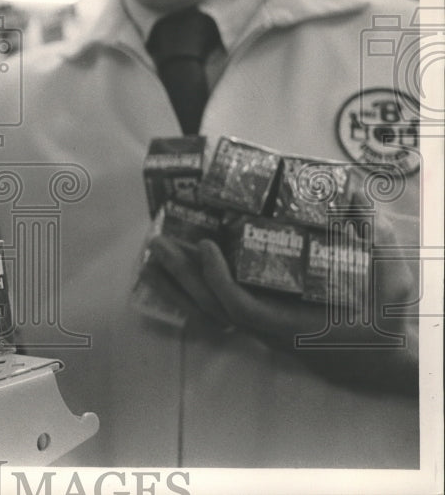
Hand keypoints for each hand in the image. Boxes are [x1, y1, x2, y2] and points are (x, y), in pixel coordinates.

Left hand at [148, 220, 419, 395]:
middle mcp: (269, 329)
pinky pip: (212, 308)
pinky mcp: (255, 321)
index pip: (243, 307)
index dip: (219, 279)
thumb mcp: (390, 278)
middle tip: (158, 240)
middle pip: (211, 306)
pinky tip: (166, 272)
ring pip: (207, 309)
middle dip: (182, 274)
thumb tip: (354, 189)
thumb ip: (373, 235)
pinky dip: (186, 290)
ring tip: (154, 251)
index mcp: (295, 323)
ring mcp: (258, 328)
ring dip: (176, 281)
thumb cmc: (382, 318)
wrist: (380, 355)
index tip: (207, 246)